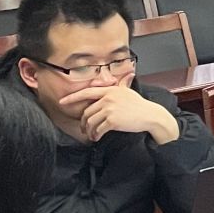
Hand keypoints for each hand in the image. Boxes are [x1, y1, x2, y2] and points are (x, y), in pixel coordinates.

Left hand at [62, 83, 176, 143]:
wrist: (151, 116)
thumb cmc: (140, 105)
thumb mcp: (130, 92)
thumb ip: (124, 84)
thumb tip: (129, 74)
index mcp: (110, 90)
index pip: (87, 92)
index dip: (73, 97)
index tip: (63, 101)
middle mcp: (108, 98)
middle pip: (87, 111)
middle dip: (83, 123)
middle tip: (84, 129)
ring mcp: (110, 109)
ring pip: (91, 122)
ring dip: (89, 131)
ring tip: (92, 136)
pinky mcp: (112, 121)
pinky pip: (98, 129)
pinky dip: (96, 135)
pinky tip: (97, 138)